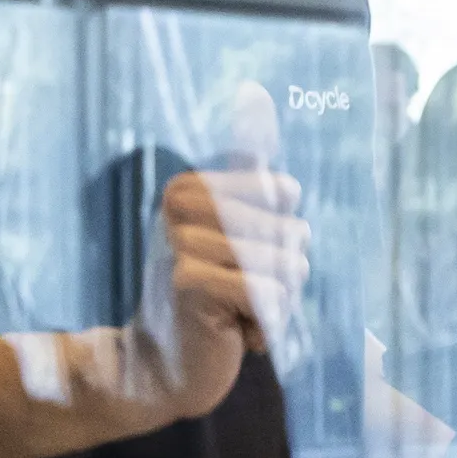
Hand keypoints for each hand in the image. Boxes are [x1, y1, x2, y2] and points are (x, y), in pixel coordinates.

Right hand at [139, 94, 307, 420]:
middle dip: (282, 276)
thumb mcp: (235, 232)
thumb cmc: (210, 300)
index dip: (282, 238)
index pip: (287, 194)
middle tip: (236, 296)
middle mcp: (183, 204)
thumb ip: (248, 171)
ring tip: (235, 314)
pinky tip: (232, 333)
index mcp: (193, 185)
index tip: (240, 261)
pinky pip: (273, 295)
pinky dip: (266, 326)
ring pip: (289, 266)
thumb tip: (254, 90)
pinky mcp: (190, 281)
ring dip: (276, 305)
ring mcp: (183, 241)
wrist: (163, 367)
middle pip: (294, 231)